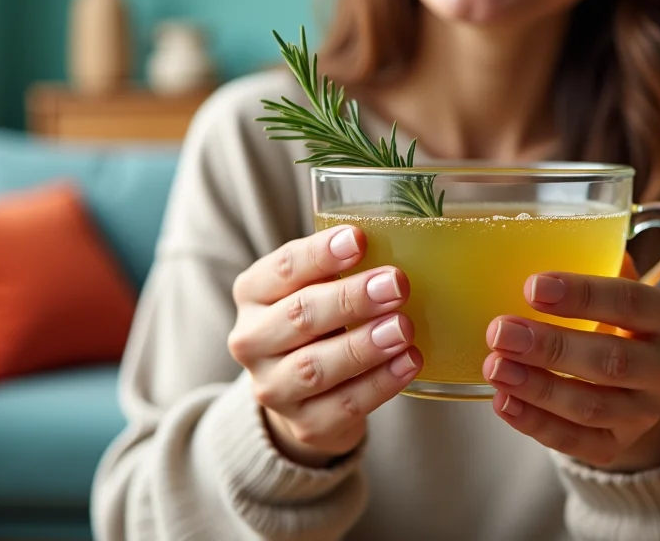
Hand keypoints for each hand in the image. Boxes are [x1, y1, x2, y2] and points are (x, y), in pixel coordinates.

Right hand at [228, 225, 420, 467]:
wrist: (302, 396)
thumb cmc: (318, 323)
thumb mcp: (316, 287)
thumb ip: (341, 266)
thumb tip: (401, 235)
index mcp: (252, 294)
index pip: (282, 269)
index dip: (320, 254)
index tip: (359, 239)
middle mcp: (251, 341)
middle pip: (299, 316)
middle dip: (350, 299)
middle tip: (396, 284)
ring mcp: (273, 388)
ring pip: (315, 367)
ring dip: (363, 346)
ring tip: (404, 327)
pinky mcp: (304, 425)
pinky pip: (343, 405)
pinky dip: (378, 384)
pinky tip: (408, 363)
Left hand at [482, 269, 659, 471]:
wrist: (637, 385)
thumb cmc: (615, 320)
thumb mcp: (615, 286)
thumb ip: (591, 262)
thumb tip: (531, 228)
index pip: (632, 302)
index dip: (583, 295)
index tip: (532, 288)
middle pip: (611, 361)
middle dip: (551, 346)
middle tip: (501, 331)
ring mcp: (646, 413)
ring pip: (591, 406)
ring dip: (538, 387)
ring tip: (494, 366)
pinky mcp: (618, 446)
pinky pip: (577, 442)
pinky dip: (536, 424)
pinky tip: (503, 402)